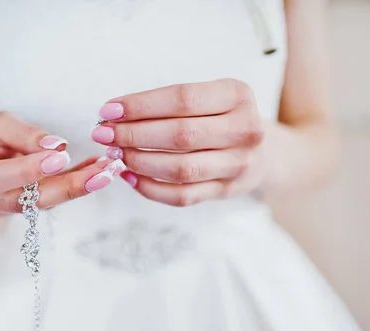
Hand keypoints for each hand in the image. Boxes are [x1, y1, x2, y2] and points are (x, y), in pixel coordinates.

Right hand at [0, 112, 122, 213]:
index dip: (26, 171)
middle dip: (66, 187)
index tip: (60, 157)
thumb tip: (56, 146)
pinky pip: (48, 201)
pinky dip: (73, 185)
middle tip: (102, 173)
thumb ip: (22, 134)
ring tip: (107, 172)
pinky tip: (98, 173)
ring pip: (39, 204)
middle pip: (23, 200)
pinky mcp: (19, 211)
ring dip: (76, 188)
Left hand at [92, 79, 264, 206]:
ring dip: (140, 162)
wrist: (265, 153)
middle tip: (104, 134)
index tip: (108, 110)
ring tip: (115, 154)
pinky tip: (130, 177)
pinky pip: (183, 196)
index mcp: (237, 95)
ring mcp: (239, 165)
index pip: (182, 99)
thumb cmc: (223, 118)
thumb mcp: (209, 97)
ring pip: (181, 169)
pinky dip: (151, 188)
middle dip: (134, 135)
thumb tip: (115, 115)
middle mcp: (245, 130)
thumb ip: (169, 104)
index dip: (141, 105)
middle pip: (181, 135)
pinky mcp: (227, 190)